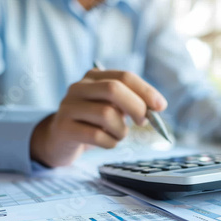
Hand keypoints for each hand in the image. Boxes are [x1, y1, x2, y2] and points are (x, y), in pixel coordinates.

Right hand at [30, 69, 166, 166]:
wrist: (59, 141)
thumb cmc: (92, 123)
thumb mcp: (112, 108)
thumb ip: (132, 104)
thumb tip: (157, 107)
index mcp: (92, 77)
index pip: (124, 77)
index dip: (146, 91)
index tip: (161, 106)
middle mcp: (78, 88)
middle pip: (113, 89)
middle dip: (136, 106)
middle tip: (143, 122)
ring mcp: (68, 107)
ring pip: (106, 114)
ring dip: (121, 130)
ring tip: (118, 135)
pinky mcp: (64, 128)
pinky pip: (96, 135)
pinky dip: (110, 142)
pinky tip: (107, 143)